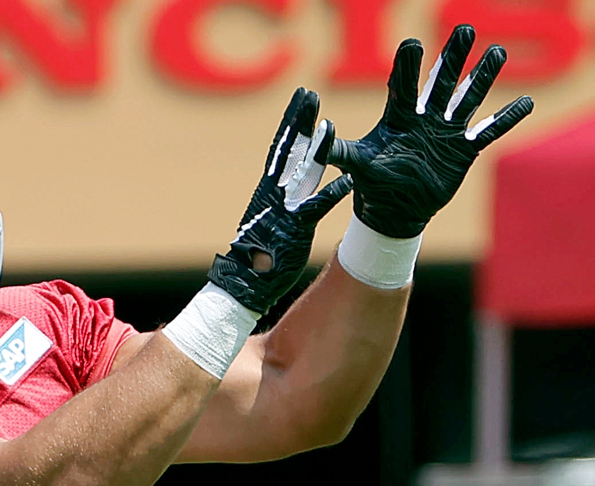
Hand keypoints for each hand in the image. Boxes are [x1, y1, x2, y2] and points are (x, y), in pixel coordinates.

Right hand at [208, 87, 352, 314]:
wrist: (244, 283)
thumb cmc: (256, 257)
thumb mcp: (269, 223)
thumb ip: (279, 204)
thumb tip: (285, 192)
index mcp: (267, 190)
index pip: (281, 149)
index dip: (292, 123)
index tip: (301, 100)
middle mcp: (273, 193)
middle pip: (288, 150)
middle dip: (299, 121)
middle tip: (310, 94)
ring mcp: (283, 209)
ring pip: (302, 172)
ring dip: (317, 148)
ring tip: (330, 124)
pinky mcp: (295, 228)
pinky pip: (317, 207)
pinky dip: (333, 192)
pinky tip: (350, 180)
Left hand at [329, 26, 533, 238]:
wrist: (395, 211)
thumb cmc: (373, 185)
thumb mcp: (355, 164)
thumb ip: (338, 148)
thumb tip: (321, 130)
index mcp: (399, 116)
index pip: (405, 83)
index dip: (409, 65)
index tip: (414, 44)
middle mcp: (425, 117)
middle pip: (442, 80)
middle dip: (454, 56)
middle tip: (465, 29)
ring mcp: (446, 132)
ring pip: (468, 98)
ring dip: (483, 77)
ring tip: (497, 52)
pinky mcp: (463, 152)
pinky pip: (488, 132)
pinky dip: (506, 119)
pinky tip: (525, 102)